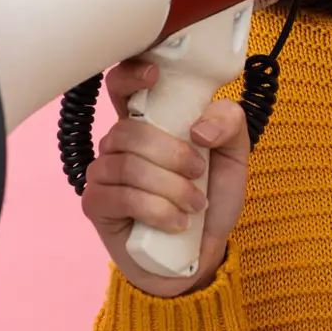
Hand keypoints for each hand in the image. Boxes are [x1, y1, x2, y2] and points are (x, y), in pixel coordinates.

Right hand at [81, 58, 250, 297]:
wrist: (200, 255)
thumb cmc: (210, 201)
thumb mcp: (235, 158)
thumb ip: (230, 125)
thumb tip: (198, 128)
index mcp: (148, 123)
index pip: (123, 86)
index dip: (130, 75)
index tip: (154, 76)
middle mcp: (120, 144)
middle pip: (130, 131)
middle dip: (172, 154)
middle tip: (199, 173)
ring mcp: (103, 173)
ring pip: (128, 165)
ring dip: (169, 187)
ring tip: (194, 205)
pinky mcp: (96, 205)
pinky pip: (121, 197)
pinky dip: (156, 209)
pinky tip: (176, 222)